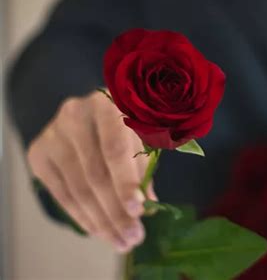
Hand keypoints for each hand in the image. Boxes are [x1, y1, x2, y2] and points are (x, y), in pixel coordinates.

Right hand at [27, 91, 157, 251]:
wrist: (88, 111)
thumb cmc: (122, 123)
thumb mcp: (140, 136)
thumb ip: (144, 167)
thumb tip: (149, 205)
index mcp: (107, 104)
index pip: (115, 149)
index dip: (126, 182)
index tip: (139, 211)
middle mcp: (76, 115)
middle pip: (95, 174)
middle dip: (116, 212)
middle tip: (133, 237)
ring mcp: (53, 134)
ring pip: (78, 188)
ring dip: (101, 221)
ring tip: (119, 241)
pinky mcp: (38, 152)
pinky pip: (61, 193)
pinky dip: (82, 216)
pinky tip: (98, 230)